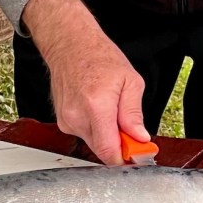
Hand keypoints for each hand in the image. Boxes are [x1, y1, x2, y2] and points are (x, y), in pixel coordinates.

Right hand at [22, 0, 148, 164]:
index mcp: (97, 106)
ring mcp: (67, 121)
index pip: (109, 151)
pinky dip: (96, 128)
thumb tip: (139, 137)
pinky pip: (85, 135)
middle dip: (119, 143)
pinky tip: (96, 109)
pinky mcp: (63, 122)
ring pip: (94, 143)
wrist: (70, 44)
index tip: (137, 154)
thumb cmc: (98, 57)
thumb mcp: (130, 80)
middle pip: (103, 150)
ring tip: (110, 110)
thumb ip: (134, 113)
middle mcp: (77, 117)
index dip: (126, 157)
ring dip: (107, 134)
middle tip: (129, 127)